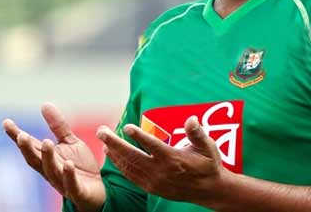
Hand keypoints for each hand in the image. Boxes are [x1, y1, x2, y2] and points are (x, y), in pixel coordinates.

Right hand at [3, 103, 105, 211]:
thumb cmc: (80, 166)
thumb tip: (44, 104)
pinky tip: (68, 164)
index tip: (6, 122)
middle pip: (36, 160)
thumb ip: (58, 126)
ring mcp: (62, 182)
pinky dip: (68, 175)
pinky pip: (71, 184)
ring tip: (46, 142)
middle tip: (21, 135)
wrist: (98, 191)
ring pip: (52, 171)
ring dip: (48, 157)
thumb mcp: (70, 142)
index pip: (30, 146)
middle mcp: (51, 171)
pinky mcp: (78, 192)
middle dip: (27, 149)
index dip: (17, 136)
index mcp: (47, 158)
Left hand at [96, 115, 226, 205]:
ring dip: (114, 153)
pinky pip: (131, 176)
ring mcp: (155, 181)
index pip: (153, 146)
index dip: (140, 136)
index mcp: (174, 160)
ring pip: (129, 167)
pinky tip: (112, 155)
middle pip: (133, 156)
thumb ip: (197, 133)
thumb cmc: (208, 164)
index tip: (127, 127)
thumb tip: (191, 119)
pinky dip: (120, 165)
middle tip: (101, 131)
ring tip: (103, 139)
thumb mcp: (208, 147)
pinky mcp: (151, 187)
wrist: (208, 190)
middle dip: (115, 143)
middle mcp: (161, 171)